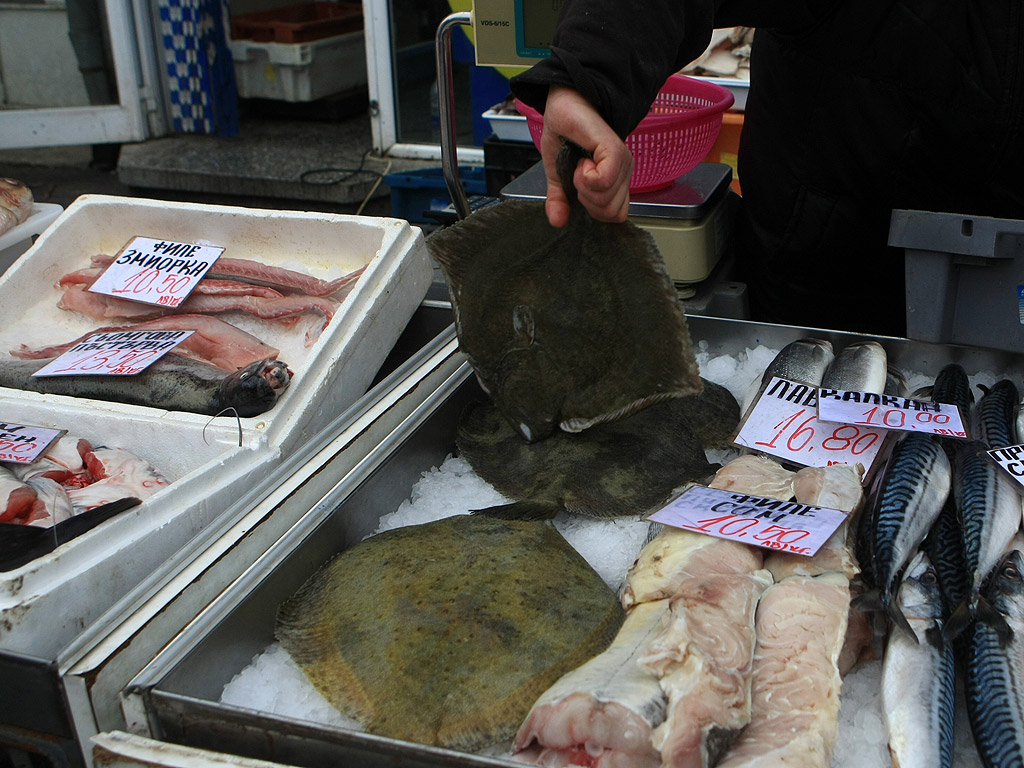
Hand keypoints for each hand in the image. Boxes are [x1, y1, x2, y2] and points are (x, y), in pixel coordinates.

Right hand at [540, 86, 633, 226]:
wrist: (565, 100)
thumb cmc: (565, 131)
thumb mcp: (556, 172)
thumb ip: (559, 198)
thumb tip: (557, 221)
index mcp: (614, 178)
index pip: (615, 215)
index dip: (593, 209)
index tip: (578, 187)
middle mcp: (622, 172)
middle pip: (610, 212)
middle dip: (587, 201)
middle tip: (577, 175)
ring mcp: (621, 161)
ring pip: (606, 200)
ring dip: (584, 187)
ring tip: (580, 163)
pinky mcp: (614, 150)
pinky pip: (604, 181)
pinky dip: (586, 177)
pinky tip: (582, 161)